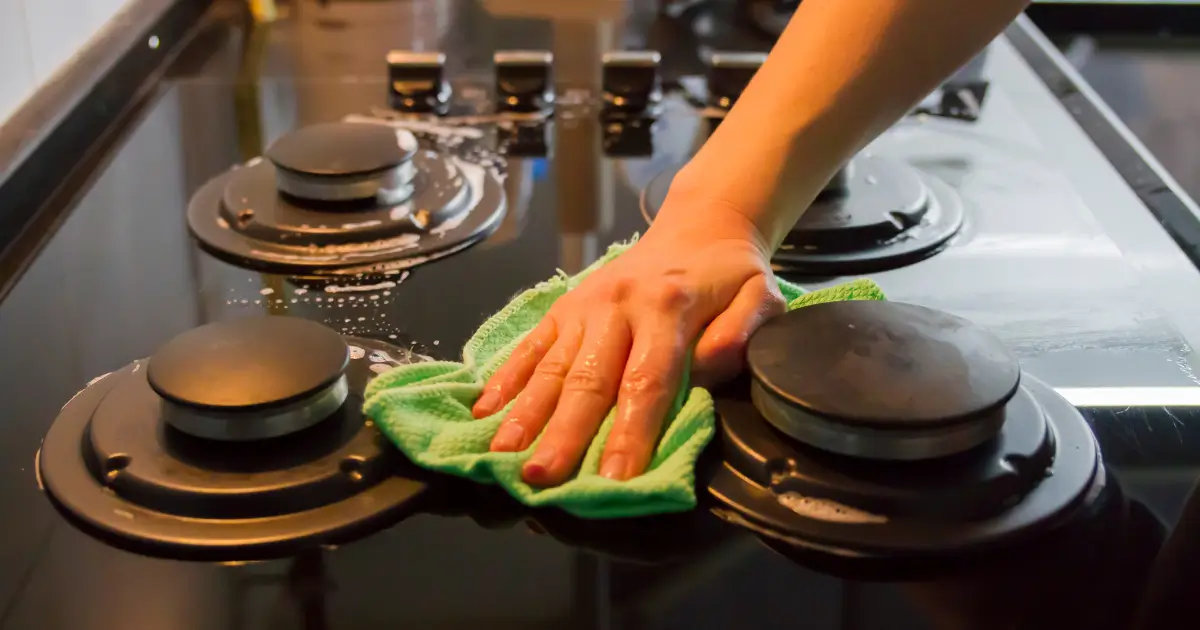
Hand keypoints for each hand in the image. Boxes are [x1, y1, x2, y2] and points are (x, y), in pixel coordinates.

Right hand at [470, 204, 784, 485]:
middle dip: (563, 433)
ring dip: (525, 414)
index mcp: (667, 307)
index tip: (616, 477)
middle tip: (540, 477)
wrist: (697, 227)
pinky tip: (484, 412)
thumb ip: (740, 333)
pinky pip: (530, 347)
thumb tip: (705, 371)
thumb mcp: (761, 295)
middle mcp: (617, 306)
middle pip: (588, 380)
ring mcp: (583, 307)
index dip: (631, 432)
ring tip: (502, 454)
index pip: (647, 381)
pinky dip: (506, 379)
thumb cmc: (728, 275)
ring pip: (551, 367)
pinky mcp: (562, 308)